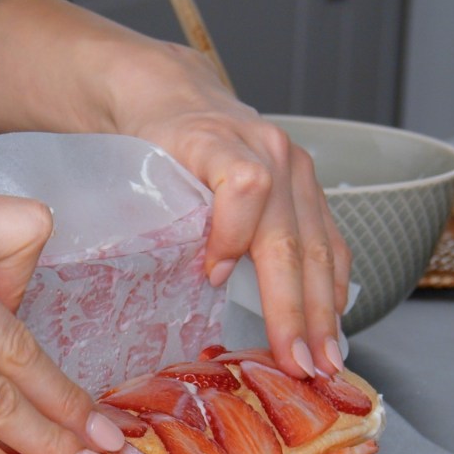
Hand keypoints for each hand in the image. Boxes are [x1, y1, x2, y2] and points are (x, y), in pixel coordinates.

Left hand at [0, 0, 351, 377]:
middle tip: (297, 364)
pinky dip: (332, 289)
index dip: (233, 232)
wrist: (165, 90)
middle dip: (295, 307)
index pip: (243, 184)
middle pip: (289, 233)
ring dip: (323, 312)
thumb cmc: (139, 134)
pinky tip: (331, 327)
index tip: (213, 277)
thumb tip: (155, 284)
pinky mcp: (308, 188)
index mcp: (213, 138)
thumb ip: (137, 212)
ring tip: (325, 363)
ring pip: (318, 245)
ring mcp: (295, 168)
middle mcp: (266, 148)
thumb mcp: (121, 161)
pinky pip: (331, 242)